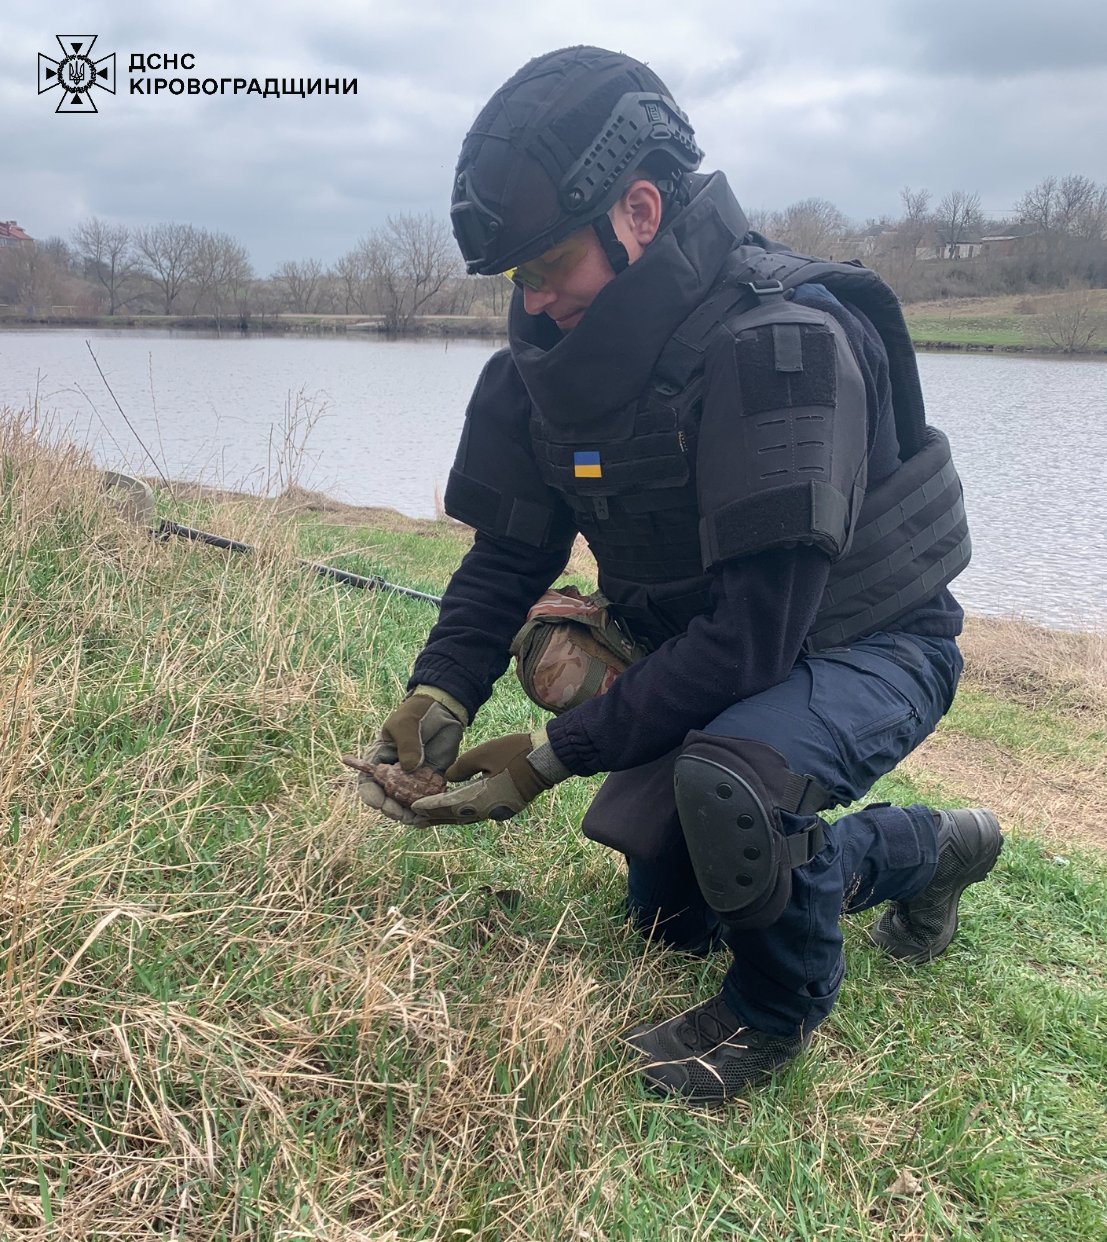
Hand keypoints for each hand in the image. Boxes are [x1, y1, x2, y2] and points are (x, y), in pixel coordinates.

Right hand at [350, 690, 465, 824]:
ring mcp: (413, 780)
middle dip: (391, 809)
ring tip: (417, 818)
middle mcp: (394, 774)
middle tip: (399, 814)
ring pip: (407, 804)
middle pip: (387, 799)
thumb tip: (410, 768)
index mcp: (379, 760)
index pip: (368, 782)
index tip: (378, 803)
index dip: (371, 795)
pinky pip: (427, 800)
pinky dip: (428, 809)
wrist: (443, 710)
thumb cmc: (417, 713)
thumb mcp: (407, 724)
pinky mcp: (431, 781)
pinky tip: (432, 815)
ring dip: (410, 814)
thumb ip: (407, 745)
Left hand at [411, 728, 569, 824]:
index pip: (448, 806)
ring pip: (466, 817)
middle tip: (414, 819)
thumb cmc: (516, 752)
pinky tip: (454, 808)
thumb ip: (461, 767)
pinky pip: (477, 812)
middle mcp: (488, 810)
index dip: (429, 807)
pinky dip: (462, 811)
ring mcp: (498, 811)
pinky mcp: (505, 807)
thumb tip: (448, 778)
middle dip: (435, 817)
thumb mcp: (483, 753)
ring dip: (448, 816)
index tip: (413, 808)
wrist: (547, 759)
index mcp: (481, 799)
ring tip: (429, 817)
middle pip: (455, 817)